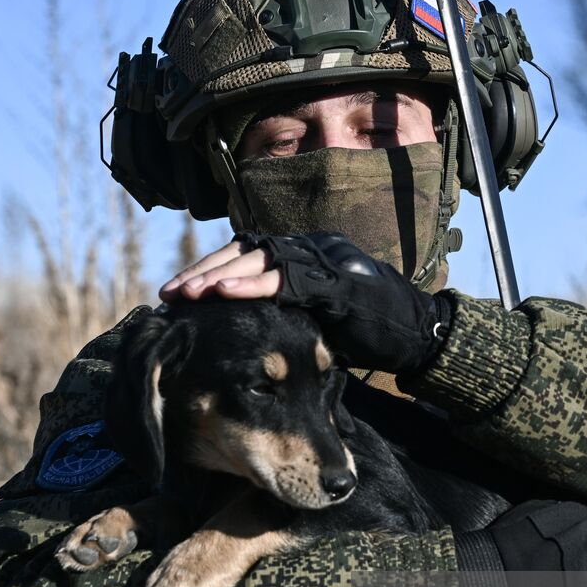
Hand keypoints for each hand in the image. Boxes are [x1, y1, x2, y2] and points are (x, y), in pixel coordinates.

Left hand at [161, 233, 451, 374]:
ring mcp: (325, 262)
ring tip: (188, 294)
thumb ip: (280, 316)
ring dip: (220, 276)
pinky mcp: (338, 284)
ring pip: (261, 259)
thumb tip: (235, 334)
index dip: (208, 271)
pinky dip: (254, 286)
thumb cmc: (365, 333)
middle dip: (203, 272)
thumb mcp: (312, 322)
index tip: (175, 293)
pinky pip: (290, 280)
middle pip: (245, 252)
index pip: (245, 255)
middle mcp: (310, 250)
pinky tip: (225, 296)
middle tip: (168, 295)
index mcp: (302, 256)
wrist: (417, 336)